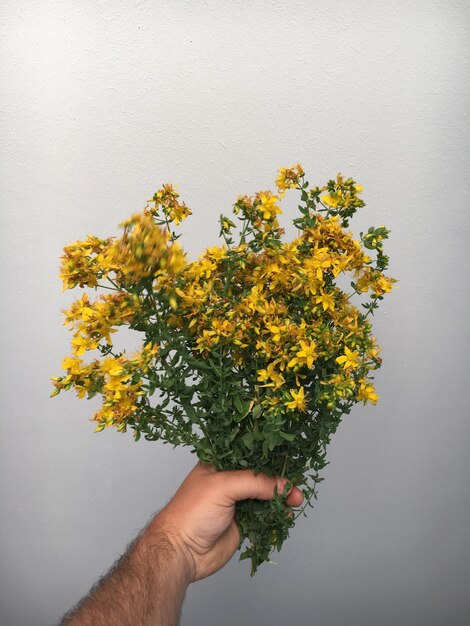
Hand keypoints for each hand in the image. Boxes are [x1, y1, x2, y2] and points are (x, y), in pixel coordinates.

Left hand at [152, 461, 303, 581]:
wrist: (181, 552)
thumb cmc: (191, 512)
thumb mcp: (224, 486)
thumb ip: (256, 482)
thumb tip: (283, 484)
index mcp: (219, 463)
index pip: (249, 453)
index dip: (268, 456)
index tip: (288, 458)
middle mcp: (228, 481)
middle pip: (261, 476)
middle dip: (279, 480)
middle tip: (295, 485)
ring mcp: (236, 502)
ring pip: (265, 496)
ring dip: (281, 498)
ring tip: (296, 500)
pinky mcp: (242, 522)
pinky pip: (264, 516)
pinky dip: (277, 515)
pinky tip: (286, 514)